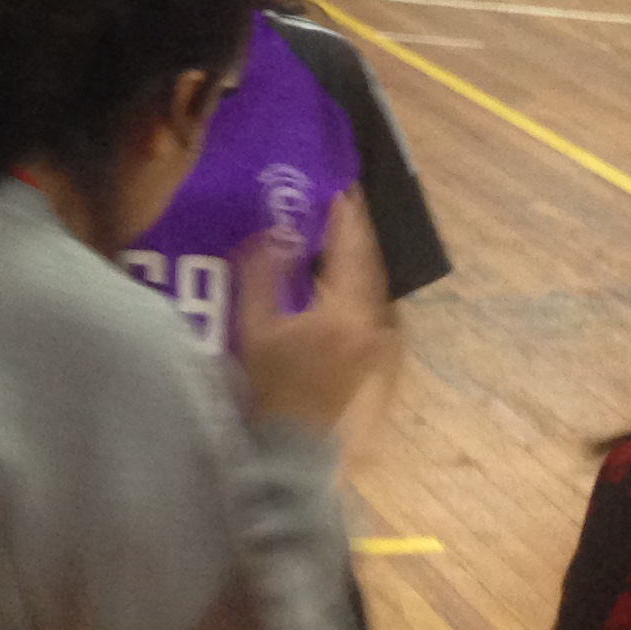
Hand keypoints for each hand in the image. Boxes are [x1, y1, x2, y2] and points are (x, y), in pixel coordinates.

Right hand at [235, 192, 389, 436]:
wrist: (291, 443)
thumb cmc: (268, 385)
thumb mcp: (254, 326)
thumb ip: (263, 273)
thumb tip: (278, 232)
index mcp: (342, 312)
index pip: (349, 251)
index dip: (346, 217)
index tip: (340, 187)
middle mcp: (369, 322)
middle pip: (368, 263)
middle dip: (356, 229)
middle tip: (344, 199)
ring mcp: (376, 339)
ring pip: (374, 282)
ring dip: (360, 252)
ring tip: (345, 225)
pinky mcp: (373, 352)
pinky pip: (372, 300)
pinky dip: (361, 276)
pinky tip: (345, 268)